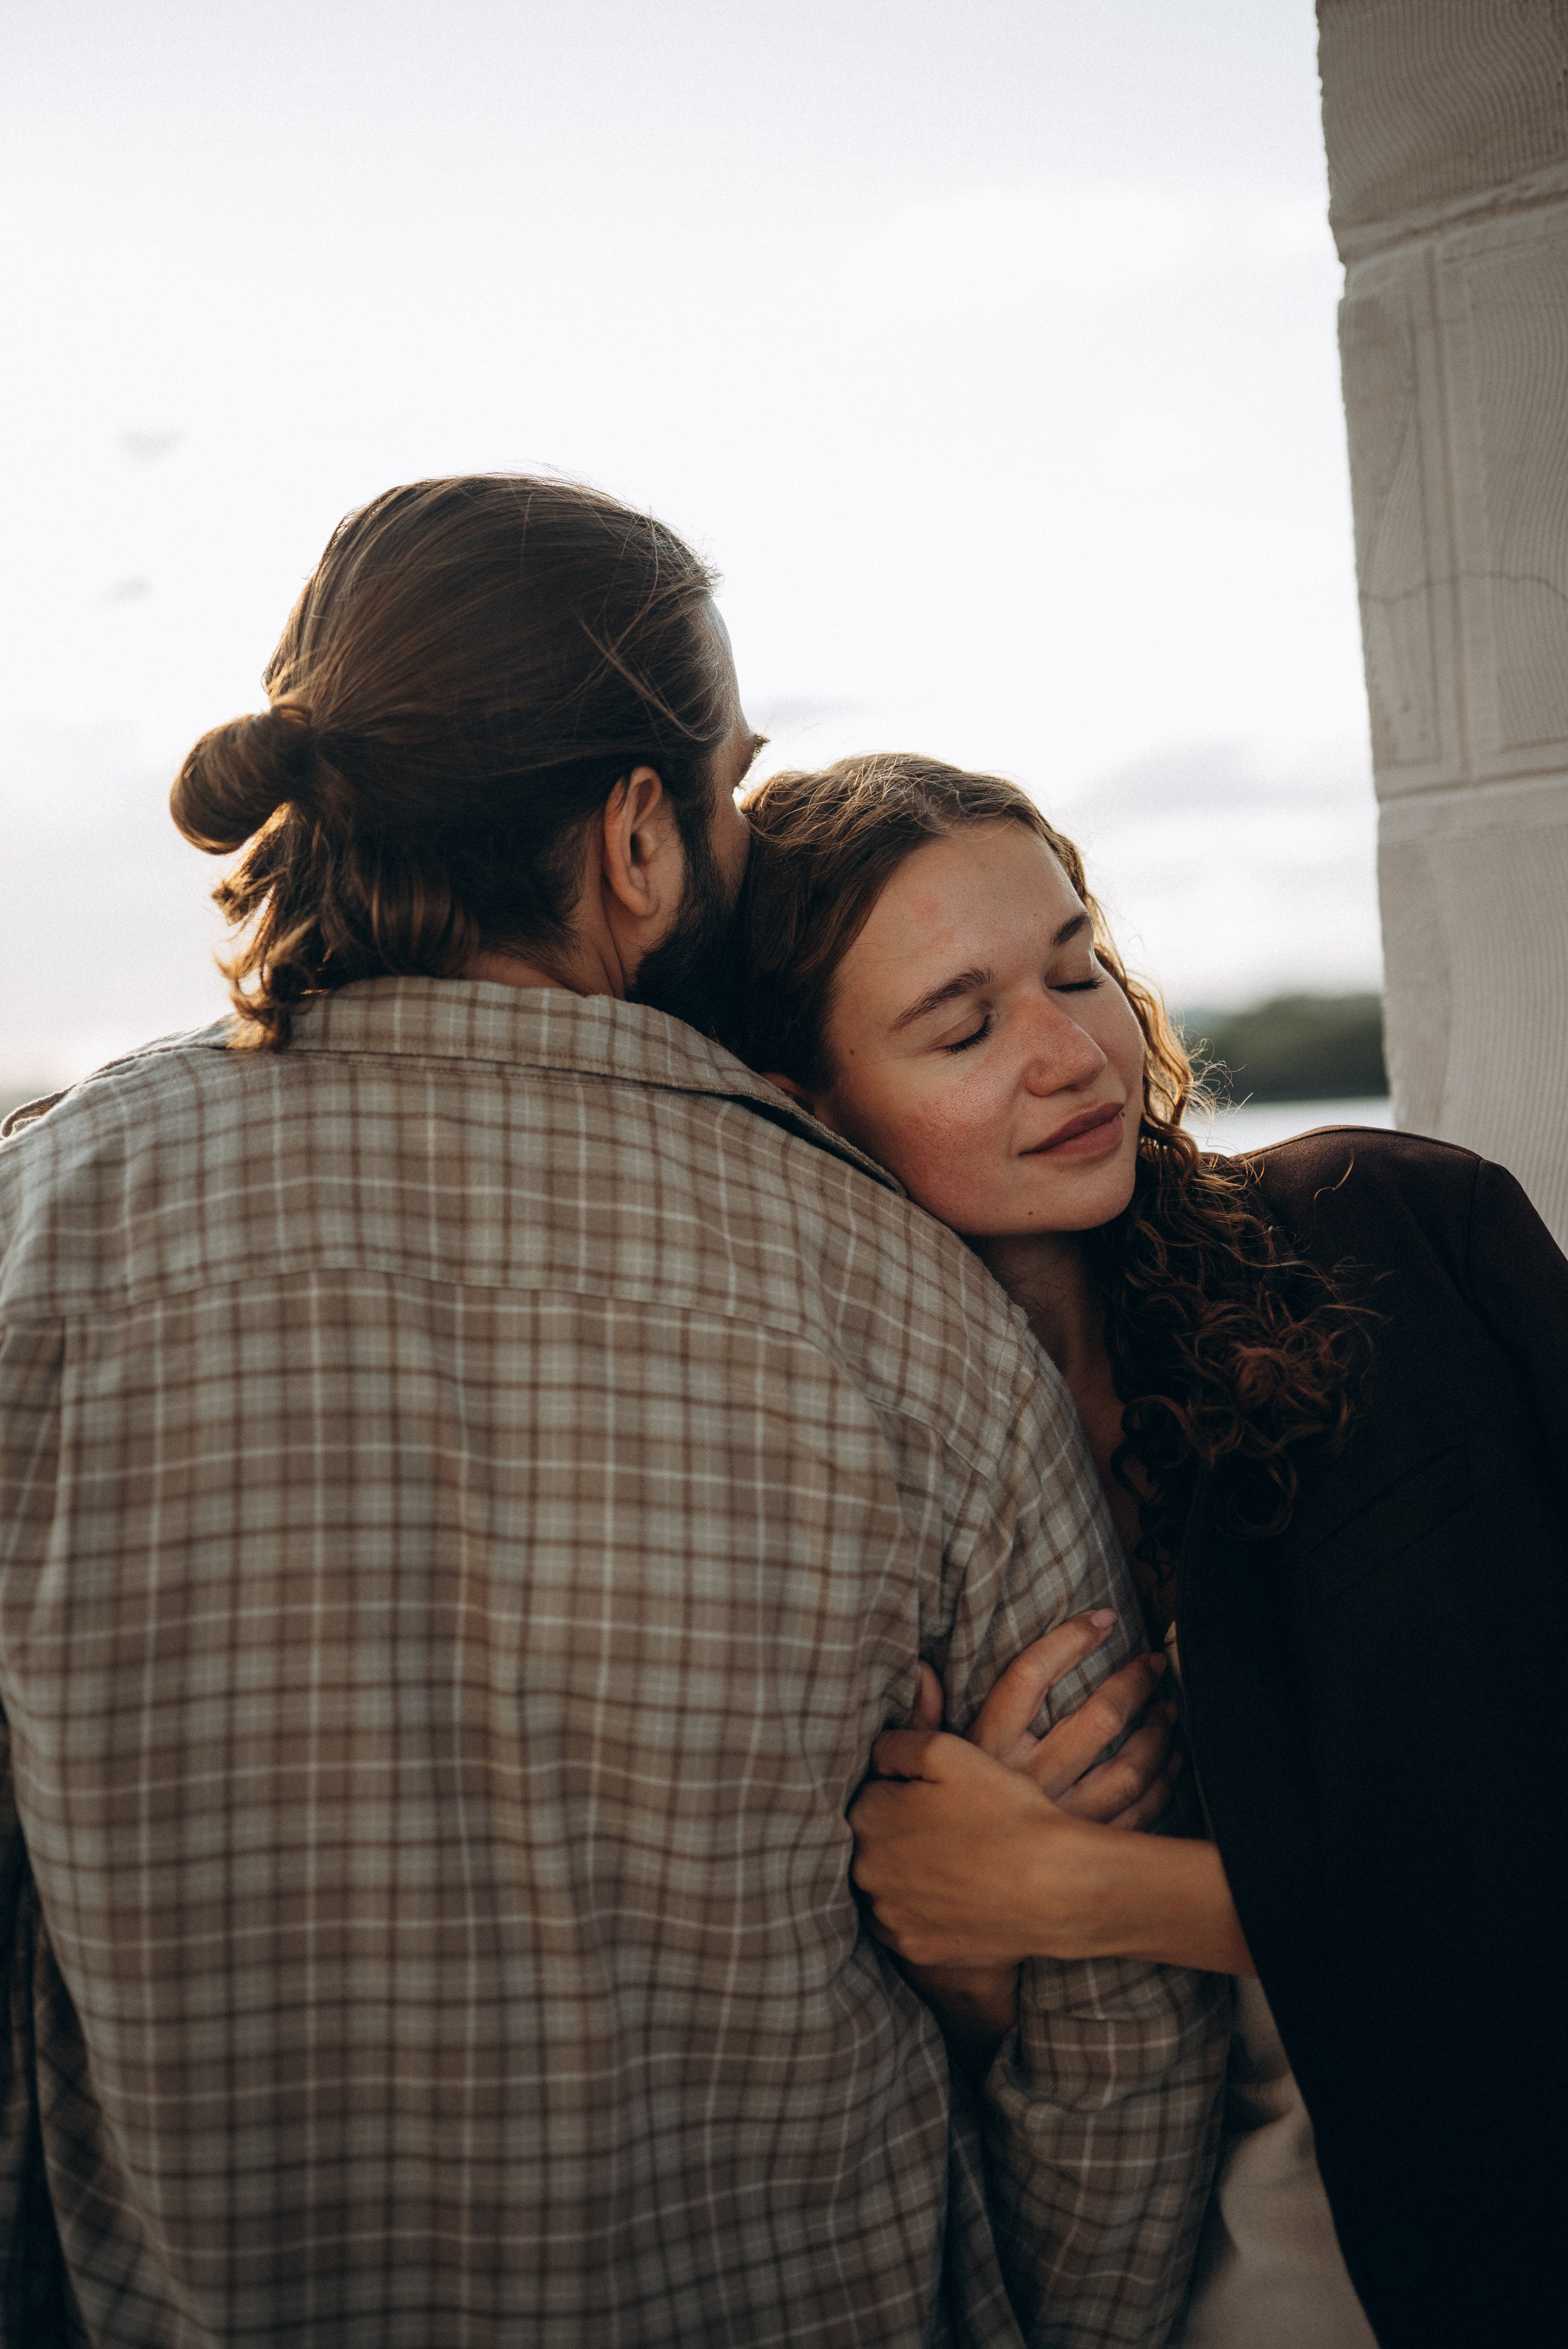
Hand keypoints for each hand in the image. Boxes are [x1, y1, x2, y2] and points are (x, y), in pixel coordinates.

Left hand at [851, 1733, 1098, 1968]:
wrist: (1055, 1886)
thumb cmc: (1005, 1811)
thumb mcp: (948, 1751)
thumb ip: (896, 1745)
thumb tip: (874, 1757)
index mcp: (867, 1817)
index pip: (871, 1792)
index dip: (906, 1787)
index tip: (940, 1795)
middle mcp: (864, 1870)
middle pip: (874, 1839)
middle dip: (902, 1830)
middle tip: (953, 1827)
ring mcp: (887, 1916)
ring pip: (887, 1882)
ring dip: (908, 1871)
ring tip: (958, 1861)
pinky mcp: (914, 1949)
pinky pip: (905, 1921)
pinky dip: (922, 1909)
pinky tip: (955, 1895)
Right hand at [909, 1610, 1180, 1829]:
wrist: (952, 1921)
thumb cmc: (935, 1837)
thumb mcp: (918, 1778)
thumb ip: (919, 1723)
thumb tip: (921, 1669)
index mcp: (987, 1753)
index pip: (1029, 1675)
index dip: (1070, 1640)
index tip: (1103, 1618)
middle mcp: (1029, 1783)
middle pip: (1098, 1719)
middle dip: (1135, 1683)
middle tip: (1155, 1663)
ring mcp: (1063, 1821)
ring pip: (1130, 1769)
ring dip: (1158, 1734)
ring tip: (1169, 1710)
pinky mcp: (1086, 1853)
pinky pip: (1140, 1815)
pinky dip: (1162, 1786)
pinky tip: (1169, 1764)